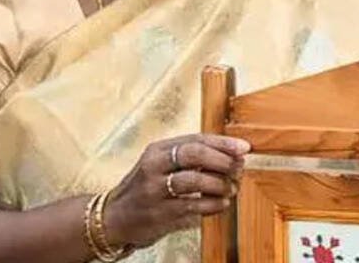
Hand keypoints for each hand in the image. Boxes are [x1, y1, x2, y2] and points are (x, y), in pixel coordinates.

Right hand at [100, 134, 249, 249]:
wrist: (113, 218)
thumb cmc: (146, 187)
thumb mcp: (161, 164)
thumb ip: (191, 156)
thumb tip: (234, 153)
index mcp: (157, 150)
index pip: (196, 139)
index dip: (224, 143)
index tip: (245, 148)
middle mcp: (153, 167)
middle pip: (195, 154)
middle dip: (223, 160)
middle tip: (239, 168)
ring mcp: (155, 191)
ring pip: (196, 181)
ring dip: (221, 184)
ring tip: (231, 188)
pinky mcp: (159, 214)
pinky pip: (194, 206)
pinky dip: (213, 204)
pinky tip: (221, 203)